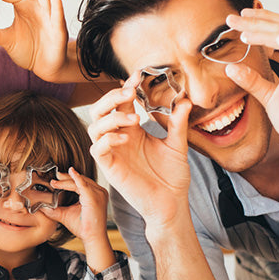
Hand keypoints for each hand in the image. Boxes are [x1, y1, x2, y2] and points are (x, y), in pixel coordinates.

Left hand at [41, 168, 108, 244]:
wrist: (92, 238)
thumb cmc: (83, 228)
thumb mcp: (66, 214)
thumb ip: (55, 209)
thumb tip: (42, 206)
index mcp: (94, 195)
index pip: (80, 183)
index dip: (68, 179)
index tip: (56, 178)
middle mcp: (99, 192)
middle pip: (81, 180)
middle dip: (67, 177)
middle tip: (54, 176)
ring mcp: (98, 194)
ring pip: (79, 182)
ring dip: (66, 180)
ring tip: (54, 182)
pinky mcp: (94, 197)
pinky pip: (83, 185)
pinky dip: (76, 178)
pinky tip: (70, 172)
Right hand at [87, 76, 192, 226]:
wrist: (171, 203)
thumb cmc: (172, 176)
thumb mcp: (177, 145)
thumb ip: (177, 123)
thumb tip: (184, 100)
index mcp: (132, 129)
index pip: (121, 103)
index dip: (125, 87)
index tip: (137, 76)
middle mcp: (119, 138)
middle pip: (100, 110)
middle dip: (112, 97)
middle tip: (130, 92)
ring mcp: (112, 153)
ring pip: (94, 126)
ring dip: (111, 117)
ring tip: (134, 119)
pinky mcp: (110, 168)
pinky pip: (97, 149)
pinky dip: (108, 139)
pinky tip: (126, 137)